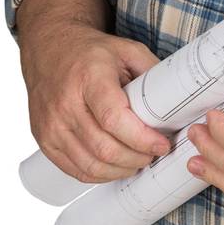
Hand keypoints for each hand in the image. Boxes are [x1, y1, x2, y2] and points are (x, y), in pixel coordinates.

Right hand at [21, 20, 166, 183]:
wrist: (49, 49)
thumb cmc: (91, 52)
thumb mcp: (127, 50)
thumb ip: (153, 73)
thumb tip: (179, 99)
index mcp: (89, 77)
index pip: (114, 119)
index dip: (142, 138)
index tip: (162, 144)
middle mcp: (65, 103)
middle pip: (104, 148)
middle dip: (137, 158)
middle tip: (154, 153)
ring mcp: (51, 125)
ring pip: (91, 165)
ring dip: (121, 169)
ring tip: (138, 160)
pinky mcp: (44, 140)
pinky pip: (75, 170)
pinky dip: (100, 175)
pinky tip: (116, 166)